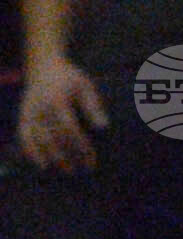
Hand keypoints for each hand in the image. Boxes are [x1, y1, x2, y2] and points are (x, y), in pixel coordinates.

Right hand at [14, 53, 106, 172]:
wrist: (43, 67)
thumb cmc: (70, 78)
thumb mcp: (85, 86)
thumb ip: (93, 106)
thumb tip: (103, 127)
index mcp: (57, 100)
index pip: (69, 129)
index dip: (80, 146)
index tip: (92, 159)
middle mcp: (40, 108)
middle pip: (55, 137)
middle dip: (70, 155)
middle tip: (85, 169)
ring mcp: (29, 114)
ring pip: (39, 141)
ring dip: (53, 157)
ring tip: (68, 170)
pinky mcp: (22, 118)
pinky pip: (24, 137)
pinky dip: (31, 152)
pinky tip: (43, 165)